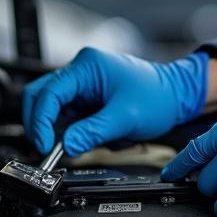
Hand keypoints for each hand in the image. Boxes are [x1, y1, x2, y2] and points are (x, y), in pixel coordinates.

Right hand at [22, 47, 208, 155]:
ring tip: (70, 145)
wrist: (176, 95)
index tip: (45, 145)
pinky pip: (66, 115)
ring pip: (51, 107)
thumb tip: (66, 146)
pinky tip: (80, 139)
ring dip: (54, 128)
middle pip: (41, 96)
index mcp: (87, 67)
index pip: (49, 93)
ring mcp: (82, 85)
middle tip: (46, 149)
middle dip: (40, 124)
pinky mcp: (86, 98)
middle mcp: (80, 71)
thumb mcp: (126, 117)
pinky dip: (67, 130)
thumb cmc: (158, 96)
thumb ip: (93, 132)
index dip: (41, 121)